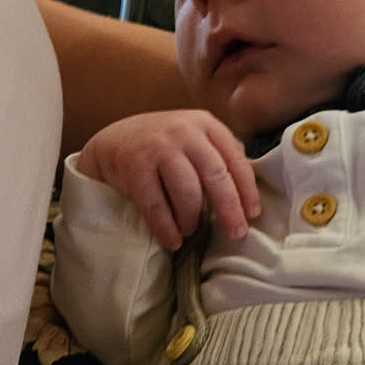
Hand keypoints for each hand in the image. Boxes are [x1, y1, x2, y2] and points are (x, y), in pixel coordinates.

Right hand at [77, 109, 260, 248]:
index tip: (252, 215)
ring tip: (190, 229)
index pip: (235, 159)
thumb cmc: (162, 148)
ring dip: (192, 218)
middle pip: (216, 176)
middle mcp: (184, 131)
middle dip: (229, 209)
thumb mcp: (193, 141)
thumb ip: (218, 159)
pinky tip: (172, 240)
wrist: (112, 141)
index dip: (247, 190)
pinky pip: (156, 205)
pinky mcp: (134, 166)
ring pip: (188, 192)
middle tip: (236, 234)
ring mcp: (158, 147)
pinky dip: (166, 228)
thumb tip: (248, 199)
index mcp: (206, 124)